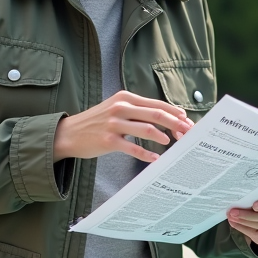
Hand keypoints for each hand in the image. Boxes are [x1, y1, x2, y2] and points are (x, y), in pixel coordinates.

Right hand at [52, 91, 192, 163]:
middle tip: (187, 133)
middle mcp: (120, 108)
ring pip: (146, 129)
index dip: (174, 113)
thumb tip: (168, 114)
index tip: (187, 121)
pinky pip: (132, 148)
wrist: (69, 133)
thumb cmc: (97, 122)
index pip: (157, 104)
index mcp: (125, 98)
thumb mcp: (117, 108)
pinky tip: (155, 159)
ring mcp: (114, 124)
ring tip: (170, 142)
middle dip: (175, 124)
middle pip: (156, 114)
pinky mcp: (108, 140)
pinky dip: (146, 154)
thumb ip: (139, 110)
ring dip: (161, 136)